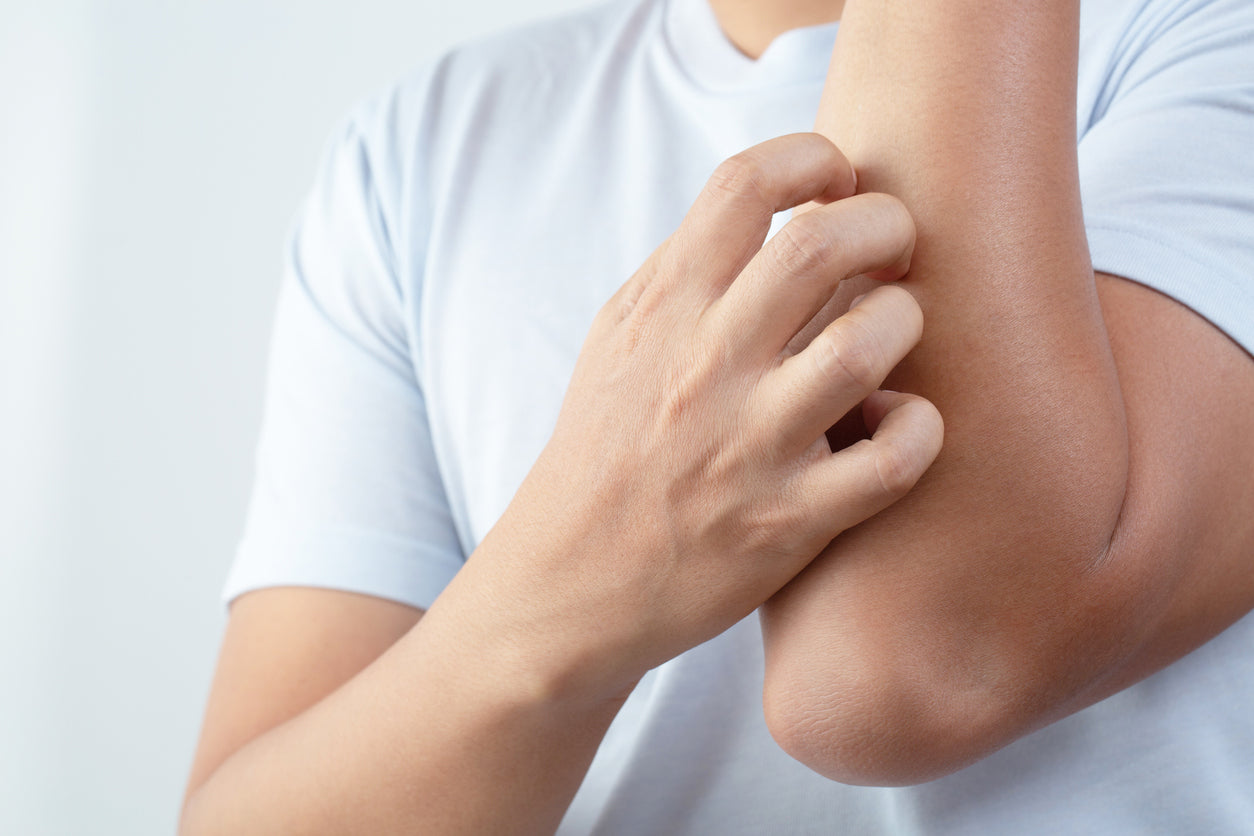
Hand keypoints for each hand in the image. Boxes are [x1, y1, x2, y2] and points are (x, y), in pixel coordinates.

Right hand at [467, 133, 942, 701]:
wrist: (569, 579)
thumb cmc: (605, 449)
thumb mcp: (620, 339)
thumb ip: (689, 272)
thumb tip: (777, 211)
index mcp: (662, 309)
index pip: (744, 185)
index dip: (811, 161)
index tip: (835, 184)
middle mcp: (705, 367)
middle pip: (822, 246)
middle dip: (886, 225)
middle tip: (892, 248)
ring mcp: (749, 446)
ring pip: (866, 344)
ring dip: (903, 321)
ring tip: (891, 332)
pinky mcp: (789, 522)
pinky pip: (891, 460)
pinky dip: (918, 429)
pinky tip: (898, 422)